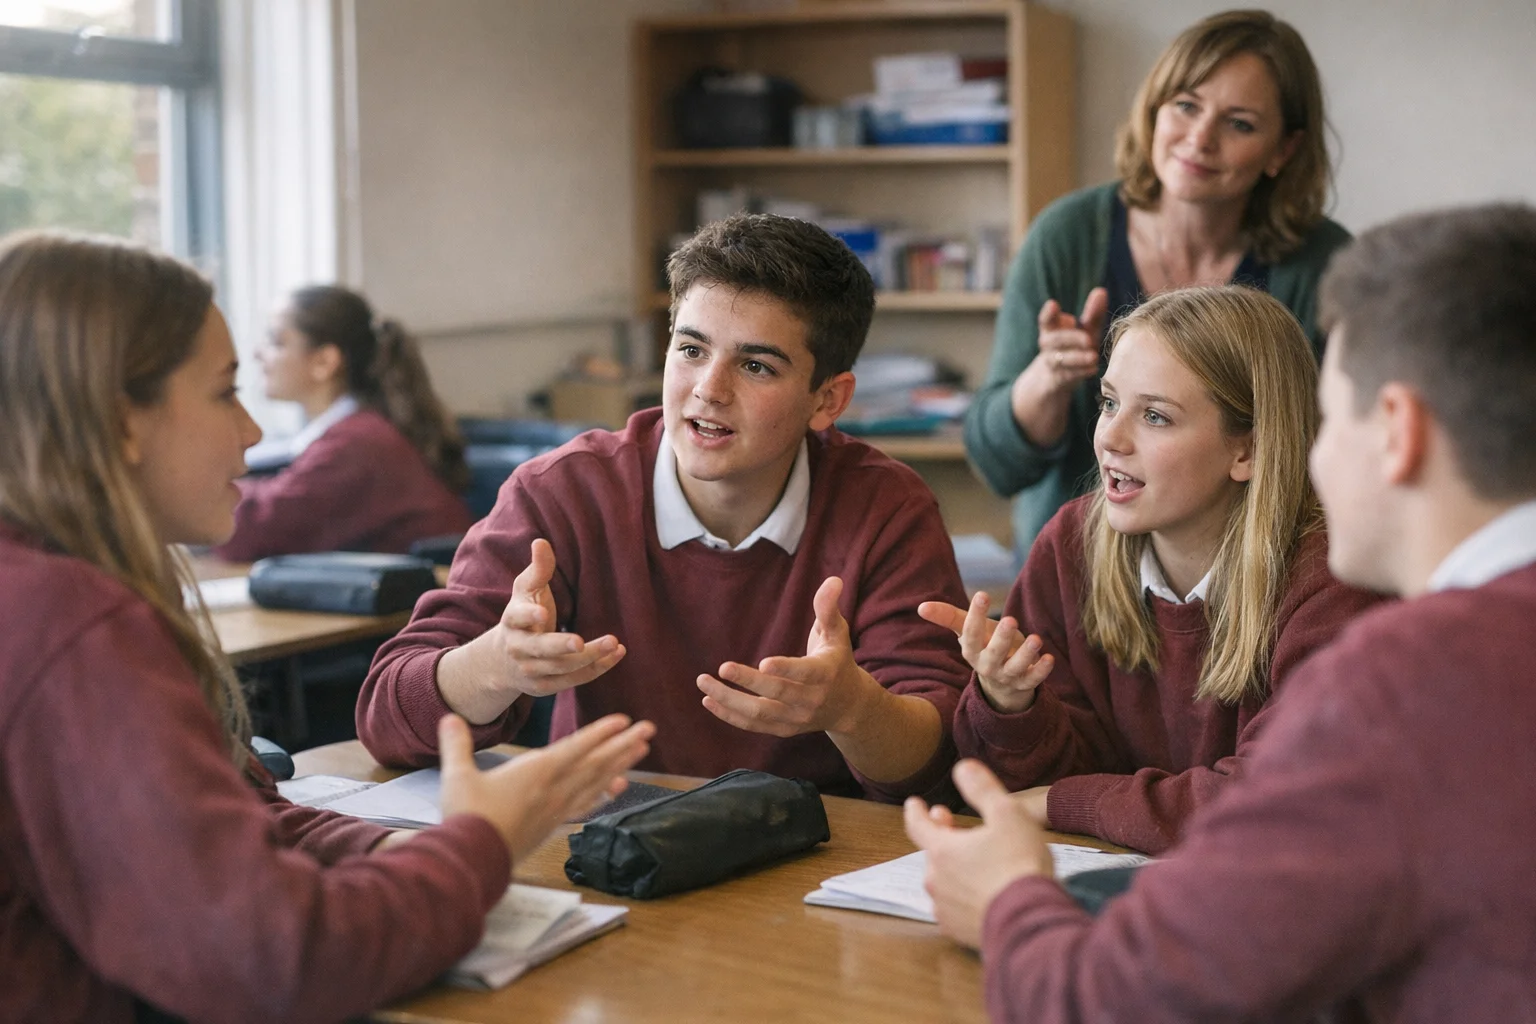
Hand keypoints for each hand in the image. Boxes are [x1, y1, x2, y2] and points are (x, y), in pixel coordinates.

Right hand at [437, 712, 654, 862]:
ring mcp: (557, 809)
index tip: (624, 720)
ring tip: (642, 750)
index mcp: (536, 772)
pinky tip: (617, 788)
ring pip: (597, 782)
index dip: (601, 732)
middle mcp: (554, 789)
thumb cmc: (466, 816)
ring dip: (621, 763)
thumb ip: (457, 744)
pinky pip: (586, 805)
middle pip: (597, 762)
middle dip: (623, 743)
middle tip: (649, 729)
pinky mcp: (553, 826)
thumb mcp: (457, 776)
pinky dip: (604, 794)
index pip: (576, 747)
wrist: (474, 860)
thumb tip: (449, 717)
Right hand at [471, 538, 626, 701]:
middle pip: (541, 650)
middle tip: (581, 642)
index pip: (517, 617)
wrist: (501, 661)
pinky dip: (597, 668)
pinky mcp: (546, 687)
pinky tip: (617, 654)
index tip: (541, 613)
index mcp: (512, 621)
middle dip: (561, 646)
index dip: (528, 615)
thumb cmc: (522, 616)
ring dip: (590, 657)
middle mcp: (519, 649)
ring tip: (614, 643)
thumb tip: (541, 542)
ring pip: (562, 667)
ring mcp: (532, 671)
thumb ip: (538, 569)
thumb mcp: (525, 591)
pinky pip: (574, 679)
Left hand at [697, 576, 879, 737]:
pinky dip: (729, 715)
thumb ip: (828, 608)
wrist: (848, 705)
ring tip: (703, 682)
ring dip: (729, 700)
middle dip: (748, 682)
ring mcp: (796, 718)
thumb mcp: (837, 633)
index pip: (805, 673)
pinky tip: (708, 700)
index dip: (785, 669)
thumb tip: (833, 580)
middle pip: (777, 693)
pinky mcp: (783, 729)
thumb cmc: (837, 659)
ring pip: (760, 714)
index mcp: (825, 674)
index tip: (762, 663)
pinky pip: (753, 725)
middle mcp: (811, 700)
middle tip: (722, 667)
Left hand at [904, 759, 1054, 948]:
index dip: (916, 811)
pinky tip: (978, 894)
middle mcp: (936, 880)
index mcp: (942, 850)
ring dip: (952, 868)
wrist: (1030, 921)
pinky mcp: (958, 932)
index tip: (913, 803)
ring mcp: (945, 909)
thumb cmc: (1019, 864)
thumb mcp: (1007, 814)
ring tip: (970, 862)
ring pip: (942, 882)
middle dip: (941, 836)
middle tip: (948, 824)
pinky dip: (961, 896)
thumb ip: (982, 788)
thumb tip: (962, 767)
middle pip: (932, 853)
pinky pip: (953, 908)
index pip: (917, 825)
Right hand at [918, 592, 1053, 712]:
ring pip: (1016, 668)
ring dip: (1026, 655)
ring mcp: (1007, 675)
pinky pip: (1033, 679)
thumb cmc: (984, 645)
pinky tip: (1049, 657)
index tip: (982, 594)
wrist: (1001, 680)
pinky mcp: (1025, 682)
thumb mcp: (967, 631)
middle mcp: (988, 665)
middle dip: (1001, 639)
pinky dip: (1042, 670)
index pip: (970, 634)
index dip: (975, 616)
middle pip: (993, 654)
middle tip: (1010, 619)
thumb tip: (921, 606)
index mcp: (972, 651)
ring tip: (1036, 639)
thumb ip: (948, 617)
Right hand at [1008, 287, 1107, 447]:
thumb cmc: (1073, 349)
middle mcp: (1048, 347)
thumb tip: (1101, 291)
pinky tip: (1092, 369)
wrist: (1052, 381)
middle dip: (1068, 338)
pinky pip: (1067, 377)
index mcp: (1051, 330)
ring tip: (1092, 357)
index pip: (1046, 320)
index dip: (1049, 314)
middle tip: (1087, 339)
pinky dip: (1079, 373)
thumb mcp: (1083, 331)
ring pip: (1059, 361)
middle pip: (1052, 340)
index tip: (1053, 305)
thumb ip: (1092, 313)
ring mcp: (1052, 365)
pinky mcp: (1058, 381)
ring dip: (1076, 358)